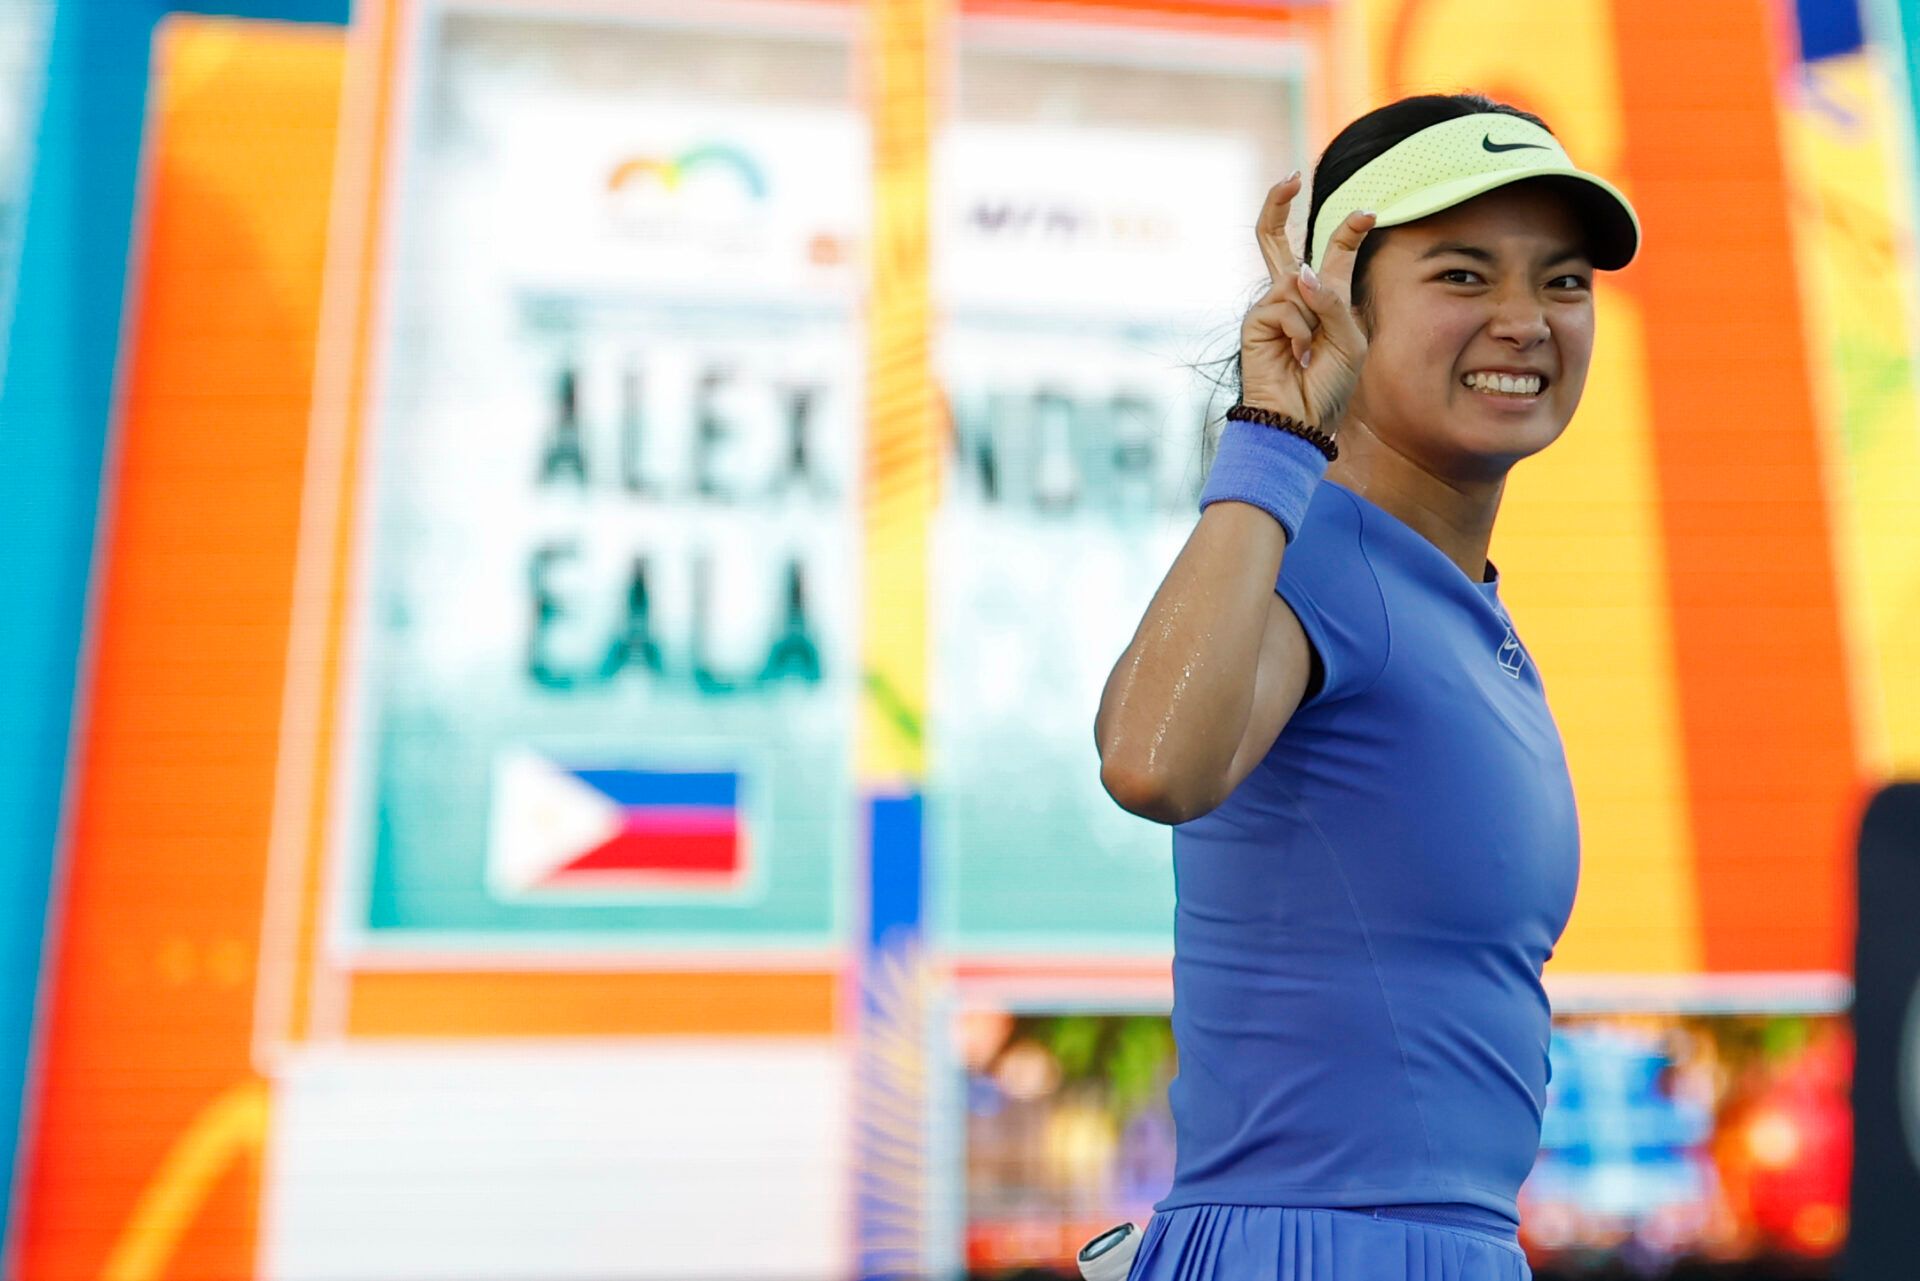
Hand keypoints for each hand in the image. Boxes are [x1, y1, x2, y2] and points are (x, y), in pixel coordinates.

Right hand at [1238, 172, 1374, 431]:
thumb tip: (1297, 273)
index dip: (1349, 231)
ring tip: (1309, 354)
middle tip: (1288, 177)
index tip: (1369, 212)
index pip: (1334, 254)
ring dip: (1312, 319)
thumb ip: (1332, 302)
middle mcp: (1293, 296)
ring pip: (1296, 283)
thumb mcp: (1349, 340)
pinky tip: (1295, 357)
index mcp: (1324, 298)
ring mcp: (1271, 306)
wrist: (1302, 419)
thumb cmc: (1330, 384)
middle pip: (1276, 241)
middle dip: (1277, 206)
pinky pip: (1285, 305)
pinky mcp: (1255, 321)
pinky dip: (1298, 331)